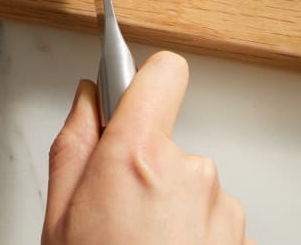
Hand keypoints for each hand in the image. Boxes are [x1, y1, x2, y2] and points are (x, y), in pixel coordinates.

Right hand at [42, 51, 254, 244]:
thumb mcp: (58, 216)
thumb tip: (89, 98)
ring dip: (172, 207)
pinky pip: (213, 217)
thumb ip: (74, 141)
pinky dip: (193, 235)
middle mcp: (190, 171)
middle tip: (118, 214)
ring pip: (192, 183)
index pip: (162, 72)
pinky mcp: (243, 238)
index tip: (132, 92)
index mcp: (137, 156)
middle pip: (168, 140)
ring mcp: (223, 209)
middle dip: (146, 167)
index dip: (145, 79)